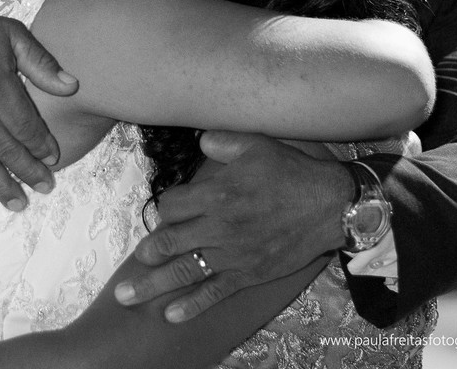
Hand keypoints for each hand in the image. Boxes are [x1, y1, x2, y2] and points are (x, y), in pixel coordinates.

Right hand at [0, 0, 76, 209]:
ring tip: (18, 203)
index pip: (25, 126)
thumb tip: (72, 86)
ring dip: (1, 186)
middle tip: (45, 187)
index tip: (53, 158)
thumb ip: (41, 62)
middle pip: (6, 150)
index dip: (41, 145)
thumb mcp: (12, 34)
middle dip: (28, 172)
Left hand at [115, 131, 353, 321]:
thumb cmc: (292, 172)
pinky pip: (213, 293)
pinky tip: (170, 315)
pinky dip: (190, 305)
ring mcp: (231, 255)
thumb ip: (221, 141)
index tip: (169, 209)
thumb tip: (201, 140)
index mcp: (215, 195)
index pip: (170, 206)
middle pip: (168, 242)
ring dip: (151, 285)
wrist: (330, 206)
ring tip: (126, 296)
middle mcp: (217, 227)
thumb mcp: (255, 144)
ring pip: (183, 271)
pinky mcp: (248, 274)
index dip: (165, 207)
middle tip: (134, 260)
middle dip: (147, 252)